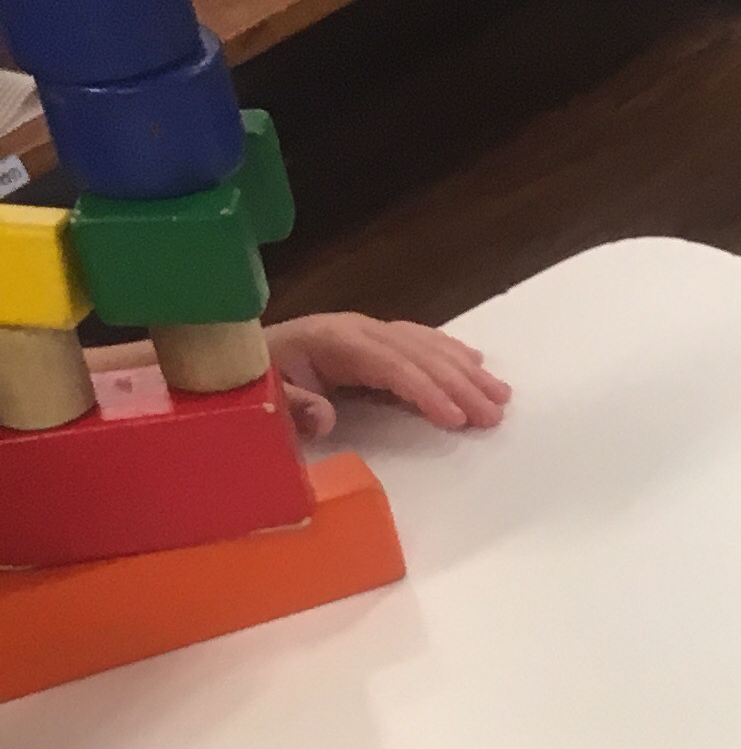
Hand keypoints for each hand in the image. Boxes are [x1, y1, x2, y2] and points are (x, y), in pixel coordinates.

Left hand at [266, 314, 511, 438]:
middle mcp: (356, 330)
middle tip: (494, 415)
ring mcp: (367, 331)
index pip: (390, 364)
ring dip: (467, 371)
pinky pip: (421, 341)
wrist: (230, 355)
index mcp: (332, 341)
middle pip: (418, 353)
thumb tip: (326, 415)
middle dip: (460, 384)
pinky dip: (452, 353)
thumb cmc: (249, 381)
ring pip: (426, 346)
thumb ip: (289, 405)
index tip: (456, 418)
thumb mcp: (260, 397)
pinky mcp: (372, 338)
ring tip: (500, 396)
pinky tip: (476, 362)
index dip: (424, 389)